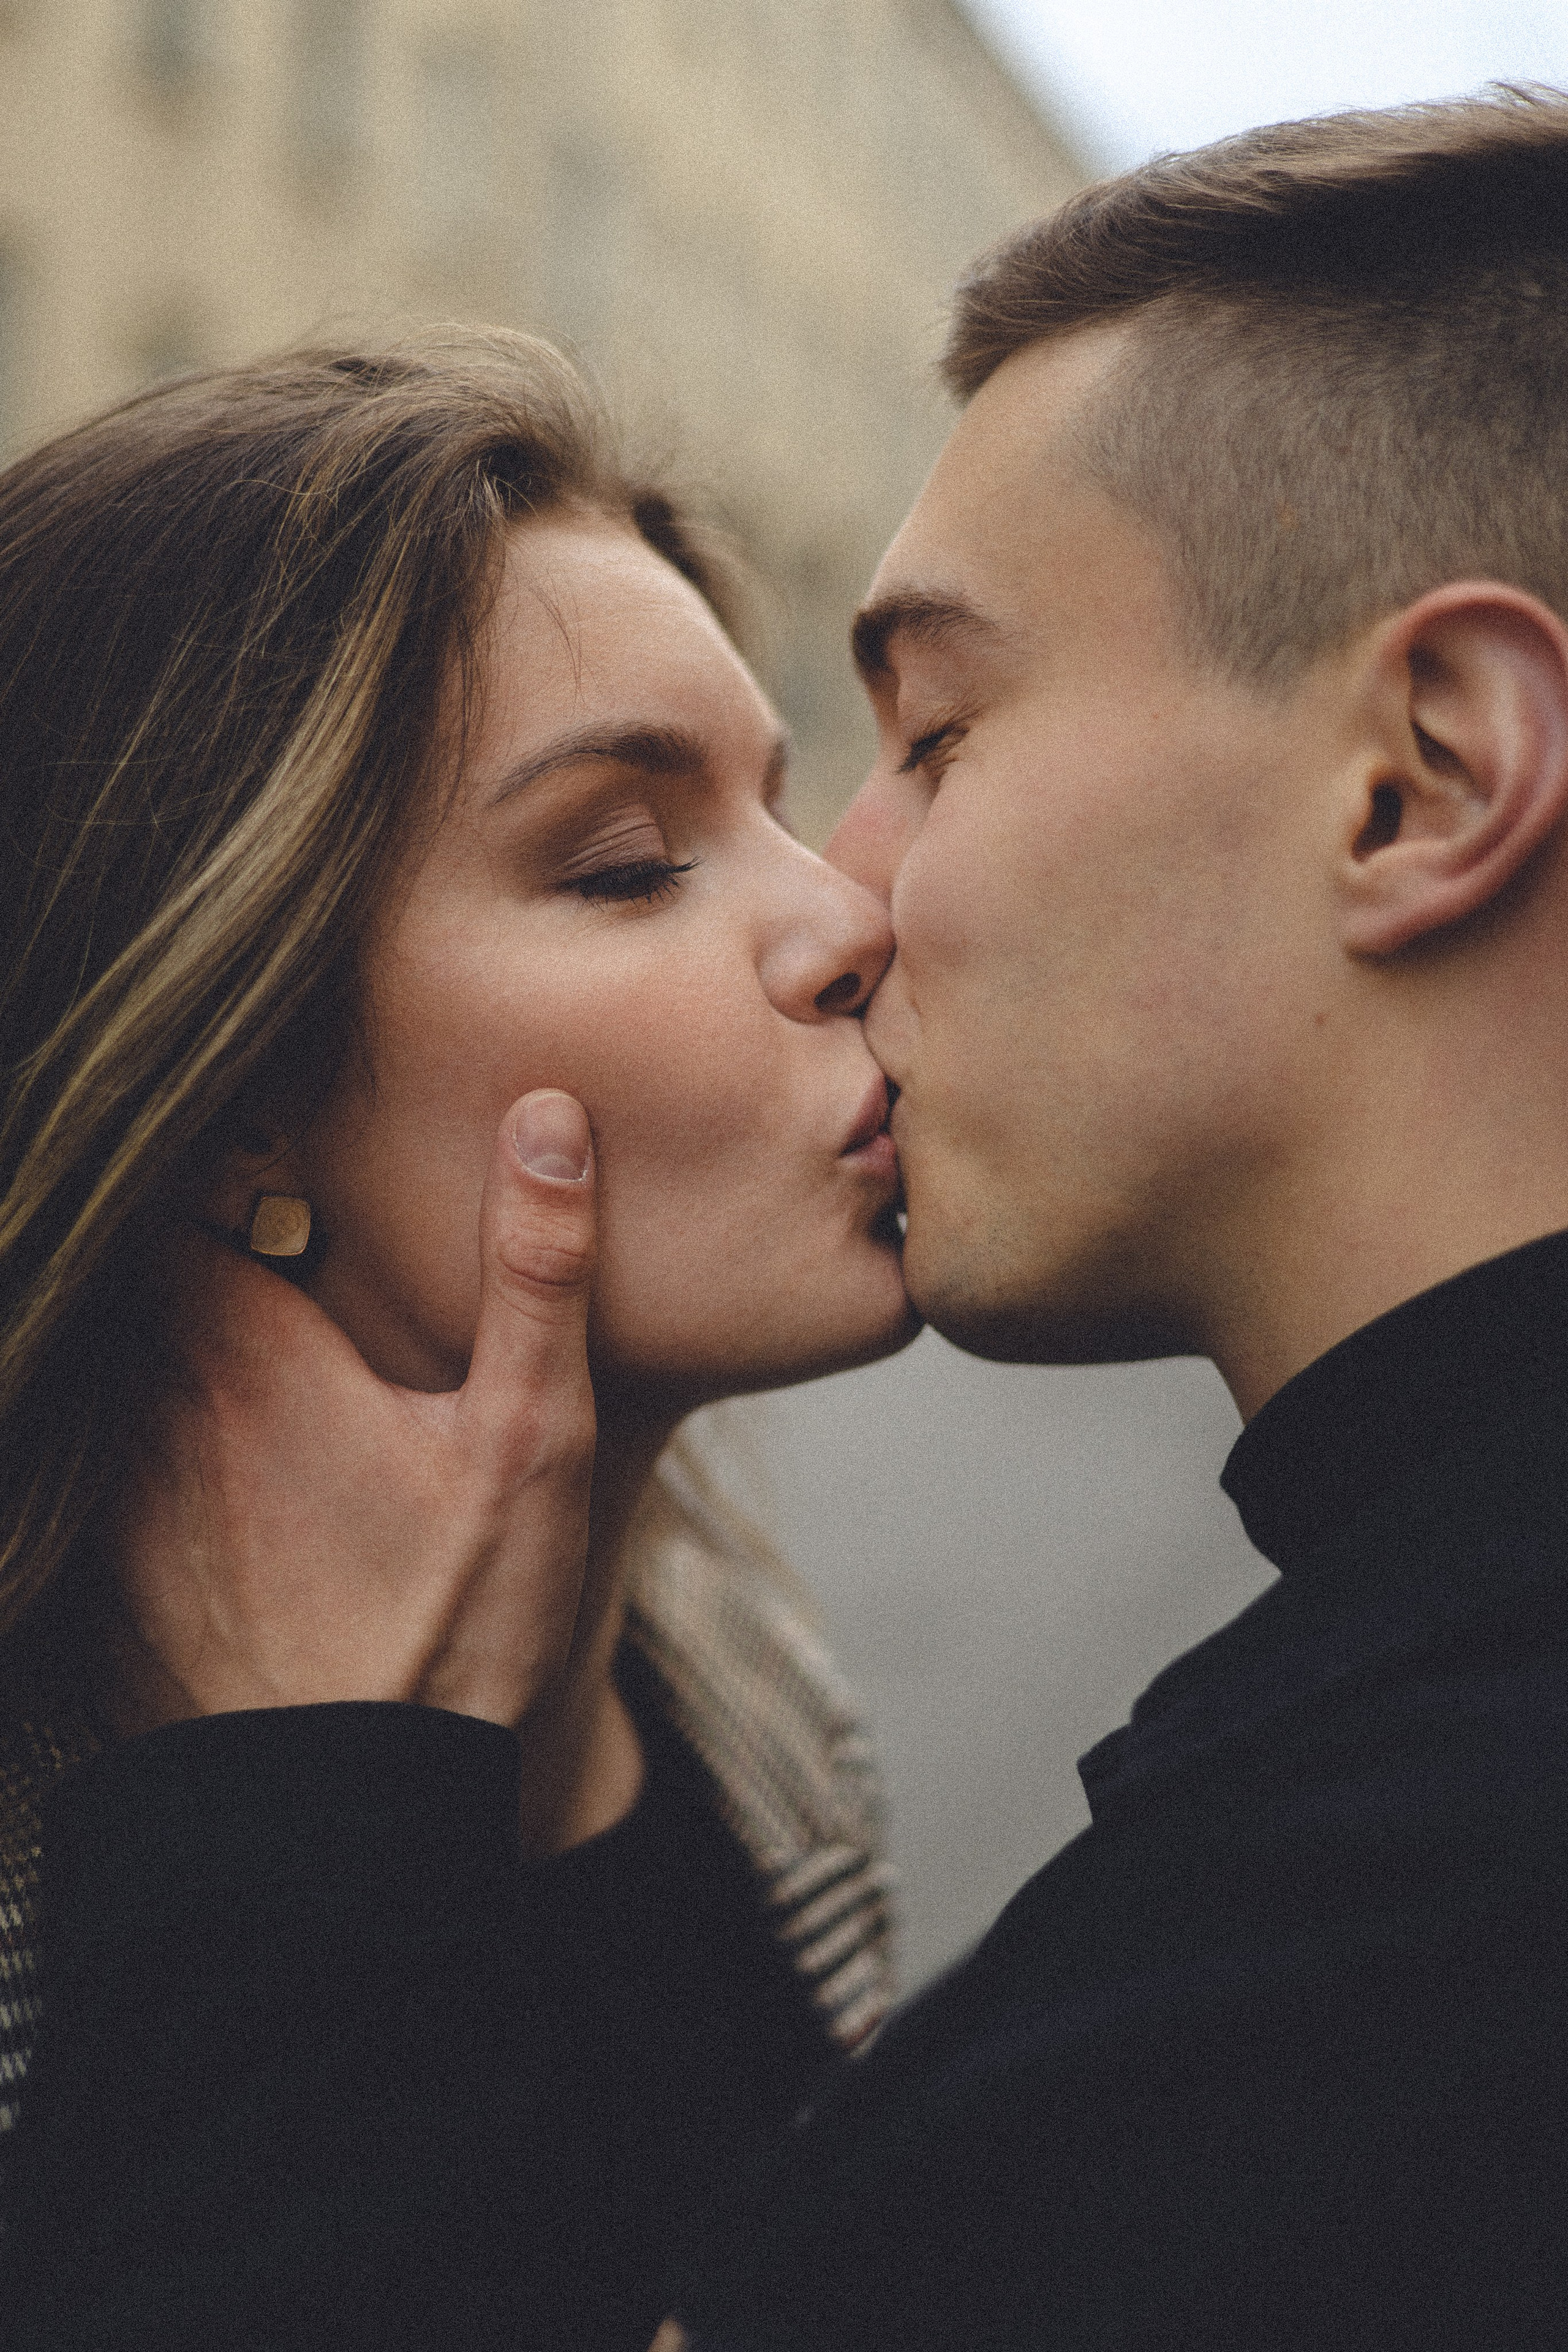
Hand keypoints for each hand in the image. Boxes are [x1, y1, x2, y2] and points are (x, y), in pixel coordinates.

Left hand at [115, 1092, 599, 1733]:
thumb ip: (535, 1273)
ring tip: (271, 1382)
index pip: (172, 1189)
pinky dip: (150, 1456)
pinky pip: (104, 1477)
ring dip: (174, 1359)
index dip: (218, 1161)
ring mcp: (112, 1503)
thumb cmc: (454, 1631)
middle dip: (201, 1256)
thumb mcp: (530, 1443)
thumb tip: (543, 1116)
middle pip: (138, 1279)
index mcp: (240, 1351)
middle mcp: (148, 1411)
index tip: (280, 1168)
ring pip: (115, 1379)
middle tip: (285, 1260)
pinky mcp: (103, 1584)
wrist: (353, 1831)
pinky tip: (237, 1498)